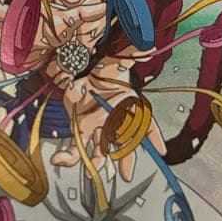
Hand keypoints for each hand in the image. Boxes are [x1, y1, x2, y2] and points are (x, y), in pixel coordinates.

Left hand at [49, 64, 164, 182]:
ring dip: (97, 162)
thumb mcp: (117, 63)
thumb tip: (148, 46)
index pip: (144, 123)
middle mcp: (114, 122)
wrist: (83, 73)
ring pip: (100, 151)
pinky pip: (76, 148)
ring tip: (93, 172)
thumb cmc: (105, 72)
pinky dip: (69, 156)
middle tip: (126, 173)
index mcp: (127, 108)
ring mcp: (97, 129)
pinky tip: (60, 159)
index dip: (153, 136)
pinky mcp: (80, 131)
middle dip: (126, 159)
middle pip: (123, 143)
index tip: (161, 150)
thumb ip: (132, 55)